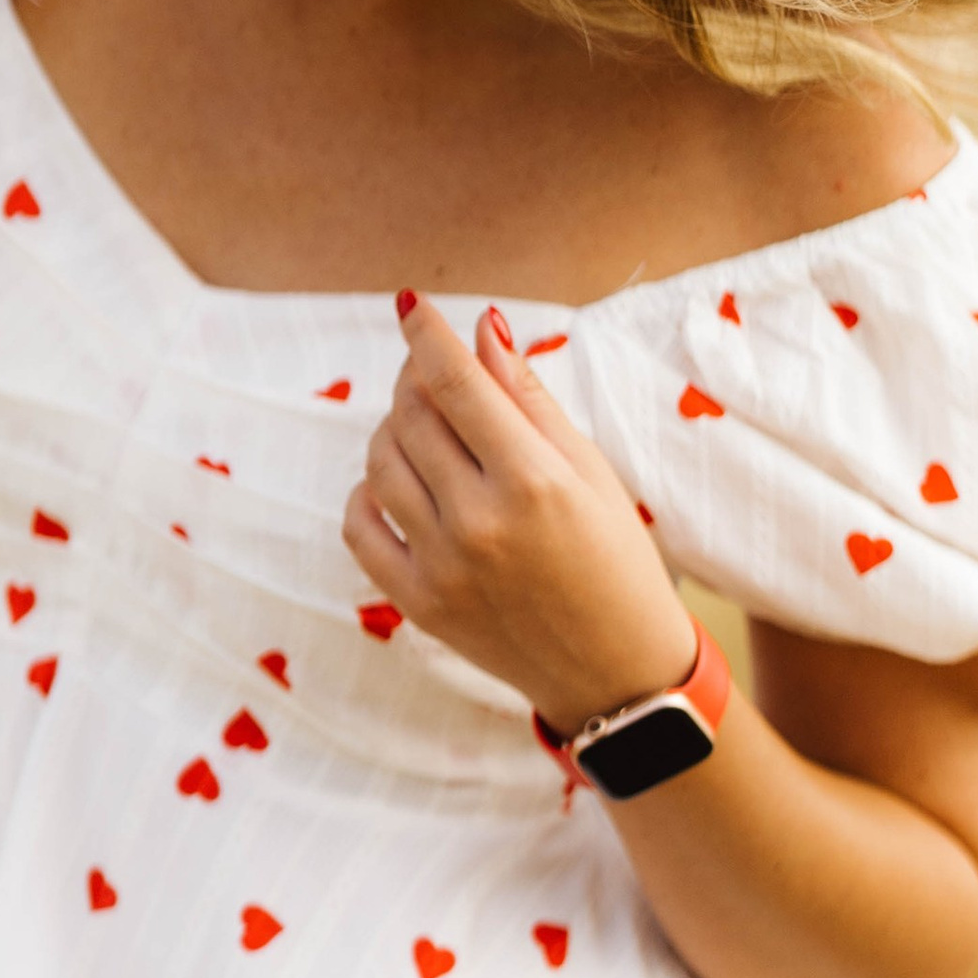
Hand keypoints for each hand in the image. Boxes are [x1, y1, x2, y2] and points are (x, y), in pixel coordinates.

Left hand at [343, 299, 698, 732]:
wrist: (617, 671)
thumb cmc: (618, 560)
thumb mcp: (591, 471)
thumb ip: (530, 399)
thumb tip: (483, 329)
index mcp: (534, 482)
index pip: (456, 382)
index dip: (427, 333)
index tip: (412, 305)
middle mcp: (481, 523)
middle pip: (412, 416)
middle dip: (416, 377)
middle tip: (433, 372)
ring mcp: (443, 567)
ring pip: (380, 464)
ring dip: (393, 429)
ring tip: (426, 430)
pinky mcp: (419, 604)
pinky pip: (360, 528)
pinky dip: (367, 493)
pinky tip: (397, 484)